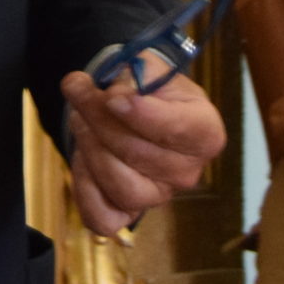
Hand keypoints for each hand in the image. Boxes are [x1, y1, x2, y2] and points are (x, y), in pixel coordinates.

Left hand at [59, 56, 225, 234]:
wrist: (134, 110)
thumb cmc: (148, 89)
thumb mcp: (150, 67)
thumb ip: (138, 72)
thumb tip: (118, 91)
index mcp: (204, 132)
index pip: (183, 130)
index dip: (146, 116)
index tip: (113, 98)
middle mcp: (188, 171)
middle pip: (140, 154)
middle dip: (100, 119)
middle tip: (78, 91)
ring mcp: (159, 197)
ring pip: (122, 187)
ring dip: (91, 148)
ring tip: (79, 119)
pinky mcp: (128, 214)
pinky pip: (103, 217)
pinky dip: (84, 188)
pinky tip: (81, 157)